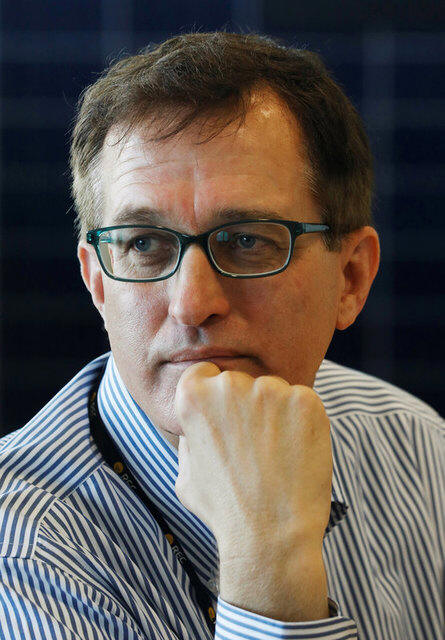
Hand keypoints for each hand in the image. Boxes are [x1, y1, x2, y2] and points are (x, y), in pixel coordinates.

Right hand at [173, 361, 332, 557]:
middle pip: (241, 381)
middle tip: (254, 445)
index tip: (226, 419)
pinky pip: (302, 402)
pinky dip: (302, 422)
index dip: (215, 397)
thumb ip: (188, 440)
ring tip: (276, 454)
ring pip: (273, 391)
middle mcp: (230, 385)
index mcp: (194, 396)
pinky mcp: (306, 400)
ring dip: (275, 413)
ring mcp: (271, 390)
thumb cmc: (225, 510)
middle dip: (246, 406)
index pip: (205, 373)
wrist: (271, 536)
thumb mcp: (186, 475)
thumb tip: (197, 423)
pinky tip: (296, 452)